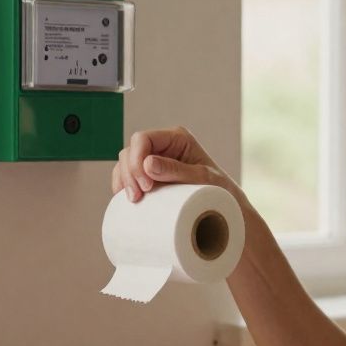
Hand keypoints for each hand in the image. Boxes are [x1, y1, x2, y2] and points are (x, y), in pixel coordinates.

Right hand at [111, 126, 241, 203]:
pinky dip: (121, 184)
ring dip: (123, 180)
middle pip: (130, 150)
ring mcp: (153, 160)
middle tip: (138, 197)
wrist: (224, 207)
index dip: (137, 159)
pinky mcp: (148, 175)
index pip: (143, 138)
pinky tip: (124, 196)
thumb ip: (177, 171)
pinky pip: (125, 174)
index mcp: (177, 138)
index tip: (147, 185)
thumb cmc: (219, 189)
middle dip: (129, 173)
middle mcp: (162, 145)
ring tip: (134, 200)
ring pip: (125, 162)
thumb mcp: (203, 179)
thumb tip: (147, 164)